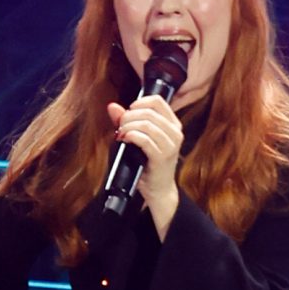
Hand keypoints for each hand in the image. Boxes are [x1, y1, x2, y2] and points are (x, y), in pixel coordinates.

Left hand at [108, 94, 183, 226]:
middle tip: (120, 126)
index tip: (128, 112)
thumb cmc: (148, 162)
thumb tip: (112, 106)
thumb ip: (126, 120)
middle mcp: (176, 132)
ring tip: (122, 134)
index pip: (157, 101)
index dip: (139, 103)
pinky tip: (125, 140)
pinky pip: (144, 139)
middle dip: (129, 116)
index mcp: (173, 124)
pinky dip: (131, 136)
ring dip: (128, 127)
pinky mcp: (162, 157)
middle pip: (149, 111)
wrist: (158, 189)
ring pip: (146, 124)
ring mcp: (171, 145)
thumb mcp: (138, 137)